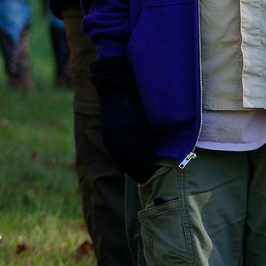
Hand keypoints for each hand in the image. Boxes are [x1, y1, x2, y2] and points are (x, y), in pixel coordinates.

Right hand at [90, 55, 157, 181]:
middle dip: (141, 172)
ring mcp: (107, 141)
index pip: (134, 167)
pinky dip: (128, 159)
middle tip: (155, 176)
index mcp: (119, 143)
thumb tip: (148, 167)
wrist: (115, 87)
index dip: (146, 174)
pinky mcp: (108, 137)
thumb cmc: (132, 104)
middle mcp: (110, 145)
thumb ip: (145, 148)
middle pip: (128, 167)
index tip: (158, 177)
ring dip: (134, 165)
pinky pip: (119, 154)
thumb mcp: (142, 126)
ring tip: (148, 169)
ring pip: (122, 162)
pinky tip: (136, 159)